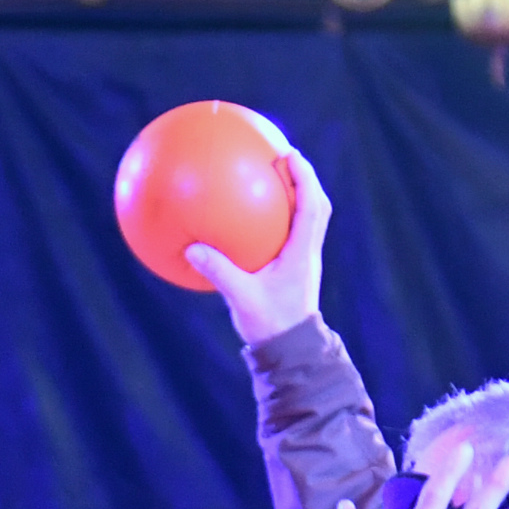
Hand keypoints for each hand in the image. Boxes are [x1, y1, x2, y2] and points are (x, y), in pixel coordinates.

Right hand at [185, 147, 329, 343]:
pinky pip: (293, 236)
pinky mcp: (296, 270)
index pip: (311, 207)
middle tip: (286, 156)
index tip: (291, 155)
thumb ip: (219, 272)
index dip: (305, 178)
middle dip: (305, 178)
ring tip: (276, 178)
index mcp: (302, 254)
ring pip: (309, 220)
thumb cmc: (269, 326)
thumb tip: (191, 249)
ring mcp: (304, 262)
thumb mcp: (241, 299)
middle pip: (317, 206)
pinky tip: (256, 218)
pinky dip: (281, 219)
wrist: (290, 353)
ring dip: (299, 196)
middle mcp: (308, 253)